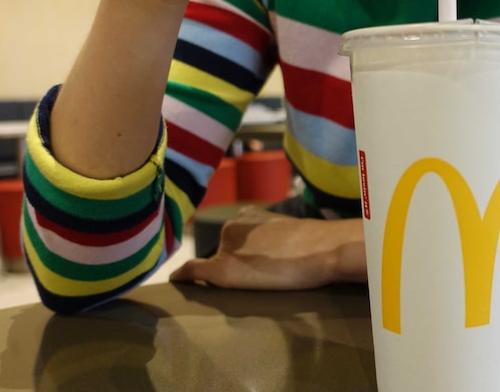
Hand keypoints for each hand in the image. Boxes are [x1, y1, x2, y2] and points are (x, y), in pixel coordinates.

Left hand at [170, 206, 366, 289]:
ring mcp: (226, 247)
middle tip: (260, 277)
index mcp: (249, 215)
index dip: (240, 253)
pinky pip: (195, 271)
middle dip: (233, 264)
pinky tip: (177, 280)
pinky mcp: (224, 269)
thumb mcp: (291, 232)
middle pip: (223, 251)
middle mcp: (232, 227)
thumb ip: (275, 236)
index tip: (247, 262)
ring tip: (252, 285)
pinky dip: (184, 276)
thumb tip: (277, 251)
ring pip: (214, 264)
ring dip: (223, 274)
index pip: (235, 238)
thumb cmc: (317, 242)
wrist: (323, 248)